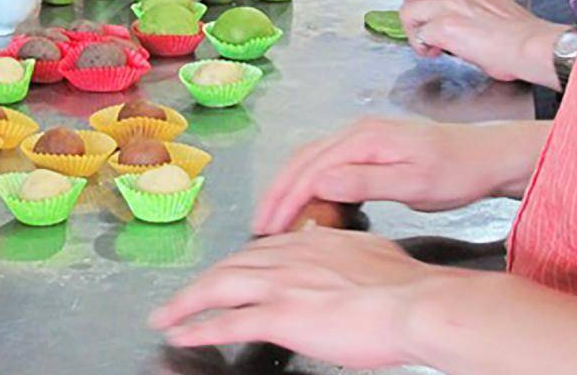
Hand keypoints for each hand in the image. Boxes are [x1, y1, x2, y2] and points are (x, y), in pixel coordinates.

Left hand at [150, 228, 452, 368]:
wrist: (411, 304)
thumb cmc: (404, 288)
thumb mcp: (372, 252)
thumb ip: (347, 251)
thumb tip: (342, 250)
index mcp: (311, 242)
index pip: (261, 249)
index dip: (237, 263)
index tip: (223, 273)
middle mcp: (288, 256)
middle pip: (231, 265)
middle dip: (202, 282)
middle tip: (181, 297)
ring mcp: (280, 285)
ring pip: (218, 287)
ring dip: (186, 303)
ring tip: (165, 316)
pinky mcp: (278, 315)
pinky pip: (227, 322)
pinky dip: (199, 328)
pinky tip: (182, 334)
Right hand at [251, 117, 533, 232]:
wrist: (487, 157)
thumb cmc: (456, 172)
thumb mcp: (414, 182)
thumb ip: (366, 182)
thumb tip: (321, 183)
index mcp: (364, 139)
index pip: (310, 170)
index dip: (286, 199)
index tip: (268, 227)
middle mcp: (356, 132)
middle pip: (302, 160)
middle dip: (277, 193)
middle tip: (260, 226)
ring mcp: (361, 139)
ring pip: (310, 161)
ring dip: (289, 189)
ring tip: (275, 219)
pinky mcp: (368, 149)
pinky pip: (326, 165)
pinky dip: (307, 185)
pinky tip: (306, 206)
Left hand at [401, 0, 566, 83]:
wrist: (531, 47)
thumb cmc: (522, 37)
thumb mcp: (493, 8)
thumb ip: (471, 9)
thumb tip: (462, 26)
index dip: (427, 4)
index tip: (432, 19)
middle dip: (413, 14)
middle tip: (424, 32)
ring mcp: (448, 6)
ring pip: (408, 11)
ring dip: (414, 31)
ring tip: (429, 46)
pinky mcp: (444, 26)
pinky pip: (419, 34)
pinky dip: (422, 47)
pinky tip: (435, 53)